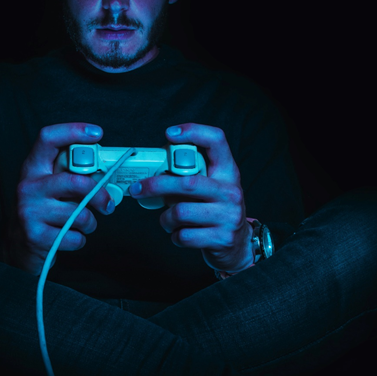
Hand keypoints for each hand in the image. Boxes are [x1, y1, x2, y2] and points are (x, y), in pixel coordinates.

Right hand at [8, 123, 114, 275]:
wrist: (16, 248)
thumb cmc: (40, 213)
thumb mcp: (48, 188)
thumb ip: (68, 175)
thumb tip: (104, 169)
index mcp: (33, 169)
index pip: (49, 139)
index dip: (74, 130)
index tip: (96, 132)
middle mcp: (28, 187)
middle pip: (75, 182)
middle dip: (99, 195)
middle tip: (107, 203)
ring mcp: (30, 211)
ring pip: (79, 213)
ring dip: (90, 222)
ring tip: (85, 224)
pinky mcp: (35, 235)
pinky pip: (74, 235)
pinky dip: (80, 239)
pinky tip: (71, 236)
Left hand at [130, 124, 253, 273]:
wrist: (238, 244)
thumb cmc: (216, 210)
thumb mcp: (210, 187)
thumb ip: (190, 176)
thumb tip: (154, 171)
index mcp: (227, 172)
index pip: (216, 141)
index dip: (193, 131)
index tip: (170, 133)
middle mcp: (230, 192)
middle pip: (187, 182)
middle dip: (156, 186)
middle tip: (138, 189)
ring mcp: (228, 216)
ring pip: (180, 212)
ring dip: (165, 218)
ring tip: (168, 220)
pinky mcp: (221, 238)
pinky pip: (184, 235)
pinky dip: (174, 235)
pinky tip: (180, 233)